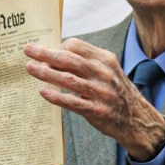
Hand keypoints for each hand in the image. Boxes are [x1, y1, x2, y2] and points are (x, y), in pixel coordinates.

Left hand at [24, 39, 164, 159]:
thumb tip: (53, 57)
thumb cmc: (115, 93)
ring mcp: (101, 92)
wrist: (136, 118)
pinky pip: (73, 102)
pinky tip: (43, 92)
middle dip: (45, 53)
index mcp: (105, 59)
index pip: (76, 45)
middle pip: (69, 59)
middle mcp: (103, 73)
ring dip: (46, 73)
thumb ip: (85, 63)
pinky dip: (57, 96)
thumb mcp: (106, 71)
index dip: (57, 47)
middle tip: (27, 50)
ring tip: (30, 68)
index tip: (43, 52)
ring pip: (68, 79)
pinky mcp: (98, 110)